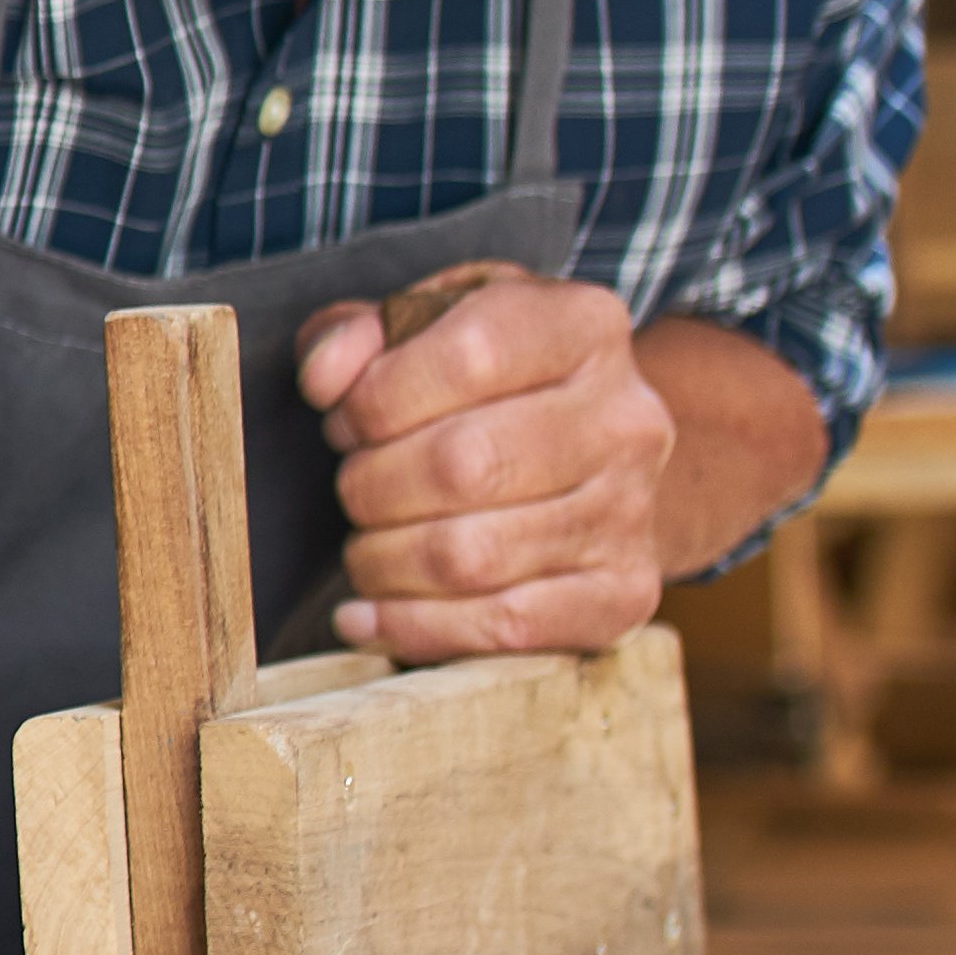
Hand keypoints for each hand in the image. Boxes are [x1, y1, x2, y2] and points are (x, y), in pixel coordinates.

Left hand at [299, 269, 672, 656]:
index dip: (377, 396)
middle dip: (371, 486)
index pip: (469, 355)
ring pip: (470, 556)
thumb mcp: (432, 326)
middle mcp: (625, 419)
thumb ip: (361, 332)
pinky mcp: (622, 594)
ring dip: (383, 561)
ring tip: (366, 548)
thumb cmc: (492, 390)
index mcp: (585, 328)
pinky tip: (369, 616)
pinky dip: (413, 628)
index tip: (345, 419)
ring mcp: (631, 512)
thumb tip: (324, 374)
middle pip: (462, 465)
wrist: (600, 465)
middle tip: (355, 489)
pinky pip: (504, 626)